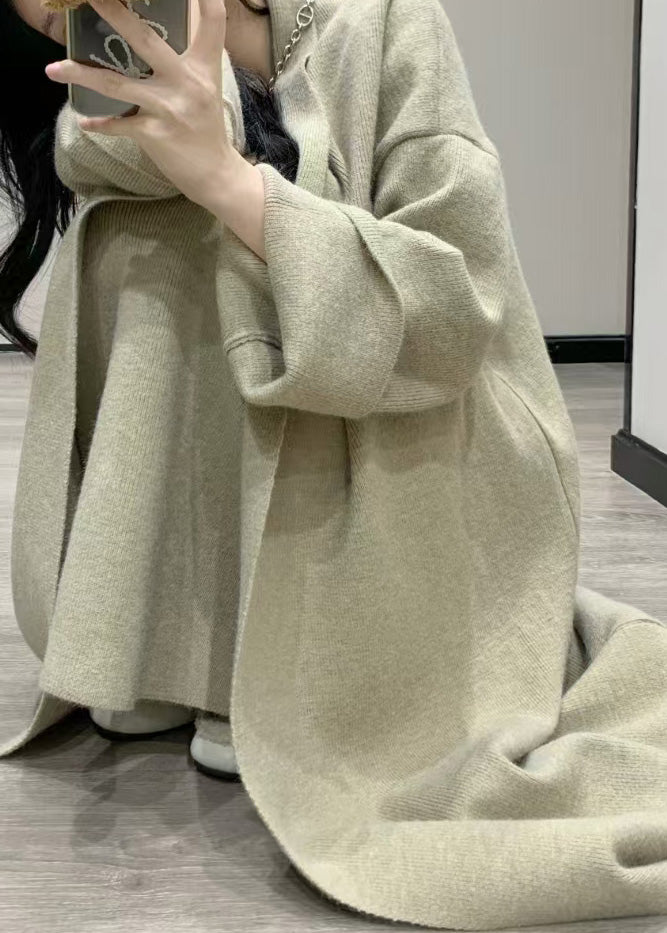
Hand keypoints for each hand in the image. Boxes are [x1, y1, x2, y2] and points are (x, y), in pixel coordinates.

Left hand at [45, 0, 234, 210]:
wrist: (214, 173)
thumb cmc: (206, 127)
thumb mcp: (205, 88)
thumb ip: (185, 60)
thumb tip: (149, 35)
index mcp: (203, 67)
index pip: (212, 22)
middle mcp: (186, 82)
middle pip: (146, 40)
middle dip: (114, 14)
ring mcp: (168, 108)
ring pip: (116, 84)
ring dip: (80, 75)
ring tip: (53, 68)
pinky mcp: (154, 134)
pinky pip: (118, 125)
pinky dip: (99, 124)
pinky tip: (84, 121)